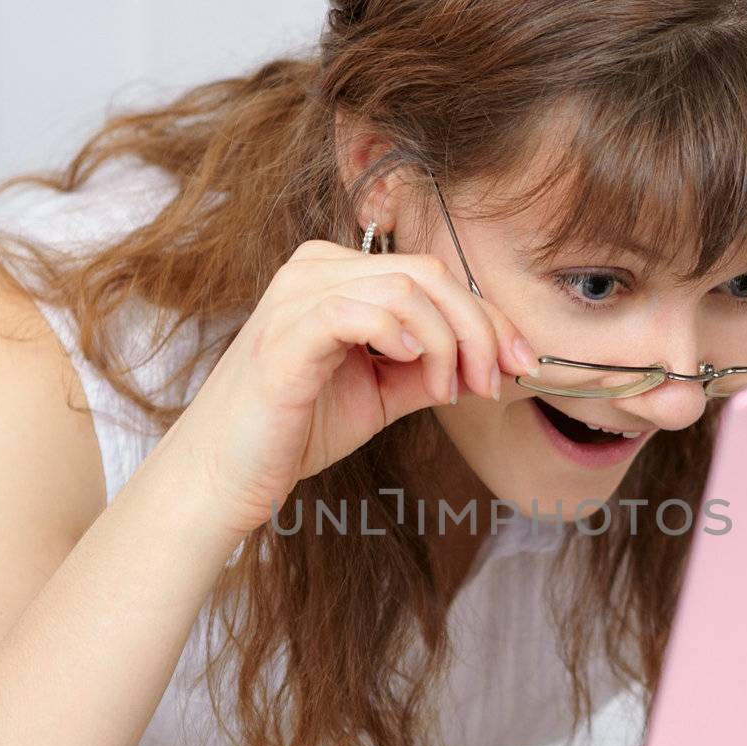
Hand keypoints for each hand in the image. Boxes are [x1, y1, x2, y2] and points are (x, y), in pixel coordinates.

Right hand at [172, 238, 538, 537]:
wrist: (227, 476)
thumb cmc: (297, 432)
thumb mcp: (381, 392)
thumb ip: (432, 366)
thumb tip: (496, 361)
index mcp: (337, 273)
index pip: (432, 274)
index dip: (488, 317)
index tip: (519, 365)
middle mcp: (315, 269)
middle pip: (429, 273)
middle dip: (480, 329)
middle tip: (493, 383)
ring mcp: (296, 296)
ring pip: (407, 289)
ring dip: (448, 345)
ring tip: (445, 394)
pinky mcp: (287, 335)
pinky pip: (364, 311)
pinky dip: (405, 338)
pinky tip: (416, 373)